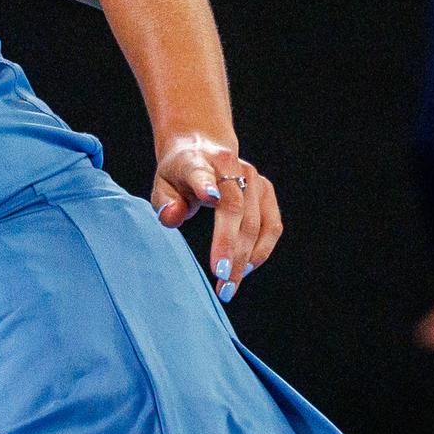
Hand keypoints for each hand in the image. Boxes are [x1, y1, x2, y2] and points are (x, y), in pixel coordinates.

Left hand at [151, 134, 281, 302]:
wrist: (202, 148)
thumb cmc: (178, 175)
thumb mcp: (162, 185)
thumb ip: (165, 203)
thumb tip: (174, 218)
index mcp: (196, 161)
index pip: (199, 172)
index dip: (204, 184)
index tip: (208, 195)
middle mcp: (229, 165)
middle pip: (234, 209)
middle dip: (230, 247)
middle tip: (222, 280)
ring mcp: (253, 177)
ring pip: (256, 222)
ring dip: (246, 257)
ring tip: (230, 285)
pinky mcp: (266, 189)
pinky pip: (272, 225)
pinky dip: (261, 250)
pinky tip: (246, 269)